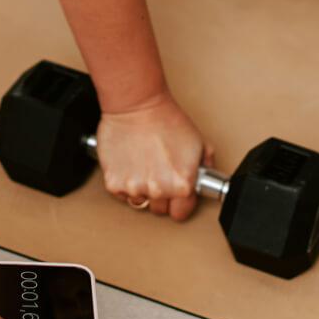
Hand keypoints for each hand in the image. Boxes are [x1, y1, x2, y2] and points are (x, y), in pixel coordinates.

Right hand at [96, 92, 212, 220]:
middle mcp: (158, 190)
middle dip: (160, 195)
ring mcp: (134, 188)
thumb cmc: (166, 120)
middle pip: (158, 209)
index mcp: (181, 185)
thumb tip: (204, 181)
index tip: (176, 194)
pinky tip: (131, 163)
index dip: (179, 202)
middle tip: (158, 173)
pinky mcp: (113, 183)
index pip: (180, 213)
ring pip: (139, 201)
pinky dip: (124, 181)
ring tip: (144, 164)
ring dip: (141, 187)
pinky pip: (121, 192)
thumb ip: (205, 168)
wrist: (137, 105)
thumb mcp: (200, 143)